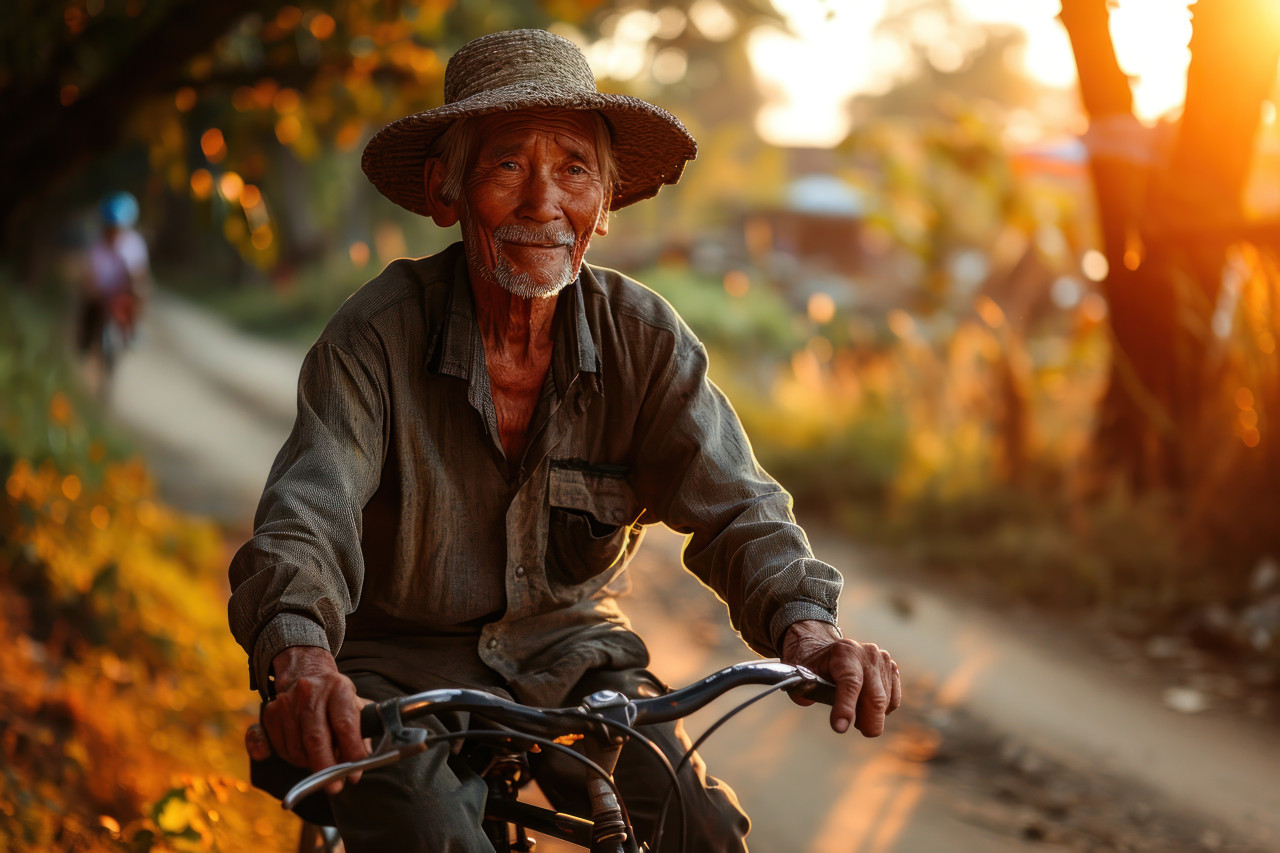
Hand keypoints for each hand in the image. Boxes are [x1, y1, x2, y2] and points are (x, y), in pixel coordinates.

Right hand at [258, 646, 370, 793]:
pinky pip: (274, 746)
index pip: (344, 724)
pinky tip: (296, 759)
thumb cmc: (335, 697)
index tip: (355, 774)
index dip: (351, 752)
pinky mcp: (270, 714)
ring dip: (308, 764)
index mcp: (337, 688)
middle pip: (316, 738)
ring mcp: (286, 703)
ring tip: (320, 764)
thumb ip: (361, 732)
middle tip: (335, 787)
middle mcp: (309, 693)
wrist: (304, 672)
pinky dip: (284, 757)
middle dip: (326, 768)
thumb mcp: (355, 704)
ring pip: (294, 747)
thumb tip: (361, 763)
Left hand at [781, 620, 901, 736]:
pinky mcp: (892, 669)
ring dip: (872, 717)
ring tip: (857, 717)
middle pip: (874, 696)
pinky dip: (883, 711)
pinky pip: (893, 699)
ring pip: (885, 701)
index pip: (849, 682)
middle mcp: (867, 654)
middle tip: (860, 730)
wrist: (827, 647)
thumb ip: (805, 692)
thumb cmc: (814, 664)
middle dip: (868, 721)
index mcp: (843, 652)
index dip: (846, 706)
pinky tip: (868, 708)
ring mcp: (882, 661)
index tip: (840, 727)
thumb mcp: (801, 674)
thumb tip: (812, 705)